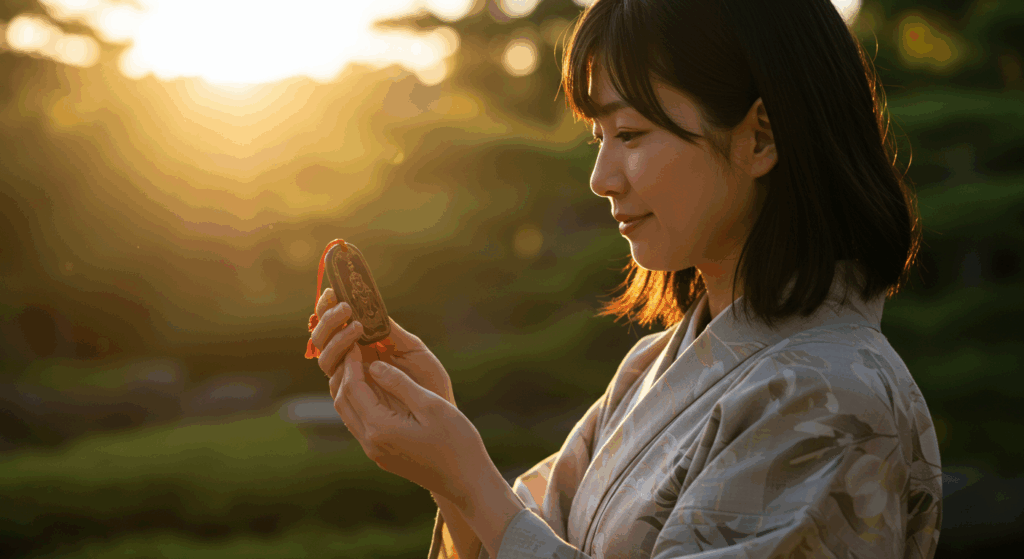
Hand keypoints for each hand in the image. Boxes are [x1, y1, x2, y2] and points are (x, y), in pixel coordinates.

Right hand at [311, 288, 455, 405]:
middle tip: (344, 308)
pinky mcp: (353, 398)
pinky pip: (336, 381)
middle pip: (322, 338)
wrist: (438, 413)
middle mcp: (352, 361)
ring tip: (356, 326)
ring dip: (335, 339)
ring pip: (325, 358)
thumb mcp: (413, 349)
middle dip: (329, 320)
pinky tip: (355, 349)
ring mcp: (351, 379)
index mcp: (364, 344)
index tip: (334, 291)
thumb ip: (390, 331)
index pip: (336, 322)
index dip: (328, 306)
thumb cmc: (429, 381)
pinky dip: (342, 362)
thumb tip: (368, 306)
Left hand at [334, 347, 485, 507]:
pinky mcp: (382, 455)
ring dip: (350, 388)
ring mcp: (375, 451)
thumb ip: (399, 384)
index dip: (354, 362)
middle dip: (346, 373)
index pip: (354, 388)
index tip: (358, 341)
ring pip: (349, 413)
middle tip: (355, 349)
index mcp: (380, 428)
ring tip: (362, 364)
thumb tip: (375, 366)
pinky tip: (375, 389)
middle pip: (343, 401)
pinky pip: (361, 424)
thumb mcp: (430, 405)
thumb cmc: (456, 441)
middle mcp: (371, 442)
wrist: (466, 481)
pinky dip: (360, 402)